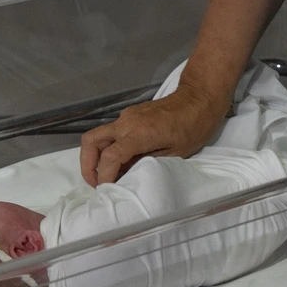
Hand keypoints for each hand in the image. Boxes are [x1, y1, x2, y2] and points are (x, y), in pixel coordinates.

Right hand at [80, 82, 228, 185]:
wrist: (199, 98)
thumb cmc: (194, 127)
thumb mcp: (175, 154)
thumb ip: (147, 163)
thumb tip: (127, 174)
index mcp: (138, 134)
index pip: (109, 157)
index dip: (104, 176)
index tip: (107, 189)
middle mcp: (126, 123)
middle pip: (91, 141)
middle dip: (87, 164)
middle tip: (96, 183)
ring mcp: (126, 116)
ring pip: (98, 135)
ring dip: (96, 156)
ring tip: (107, 174)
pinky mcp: (130, 114)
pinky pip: (111, 132)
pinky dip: (109, 147)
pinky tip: (122, 161)